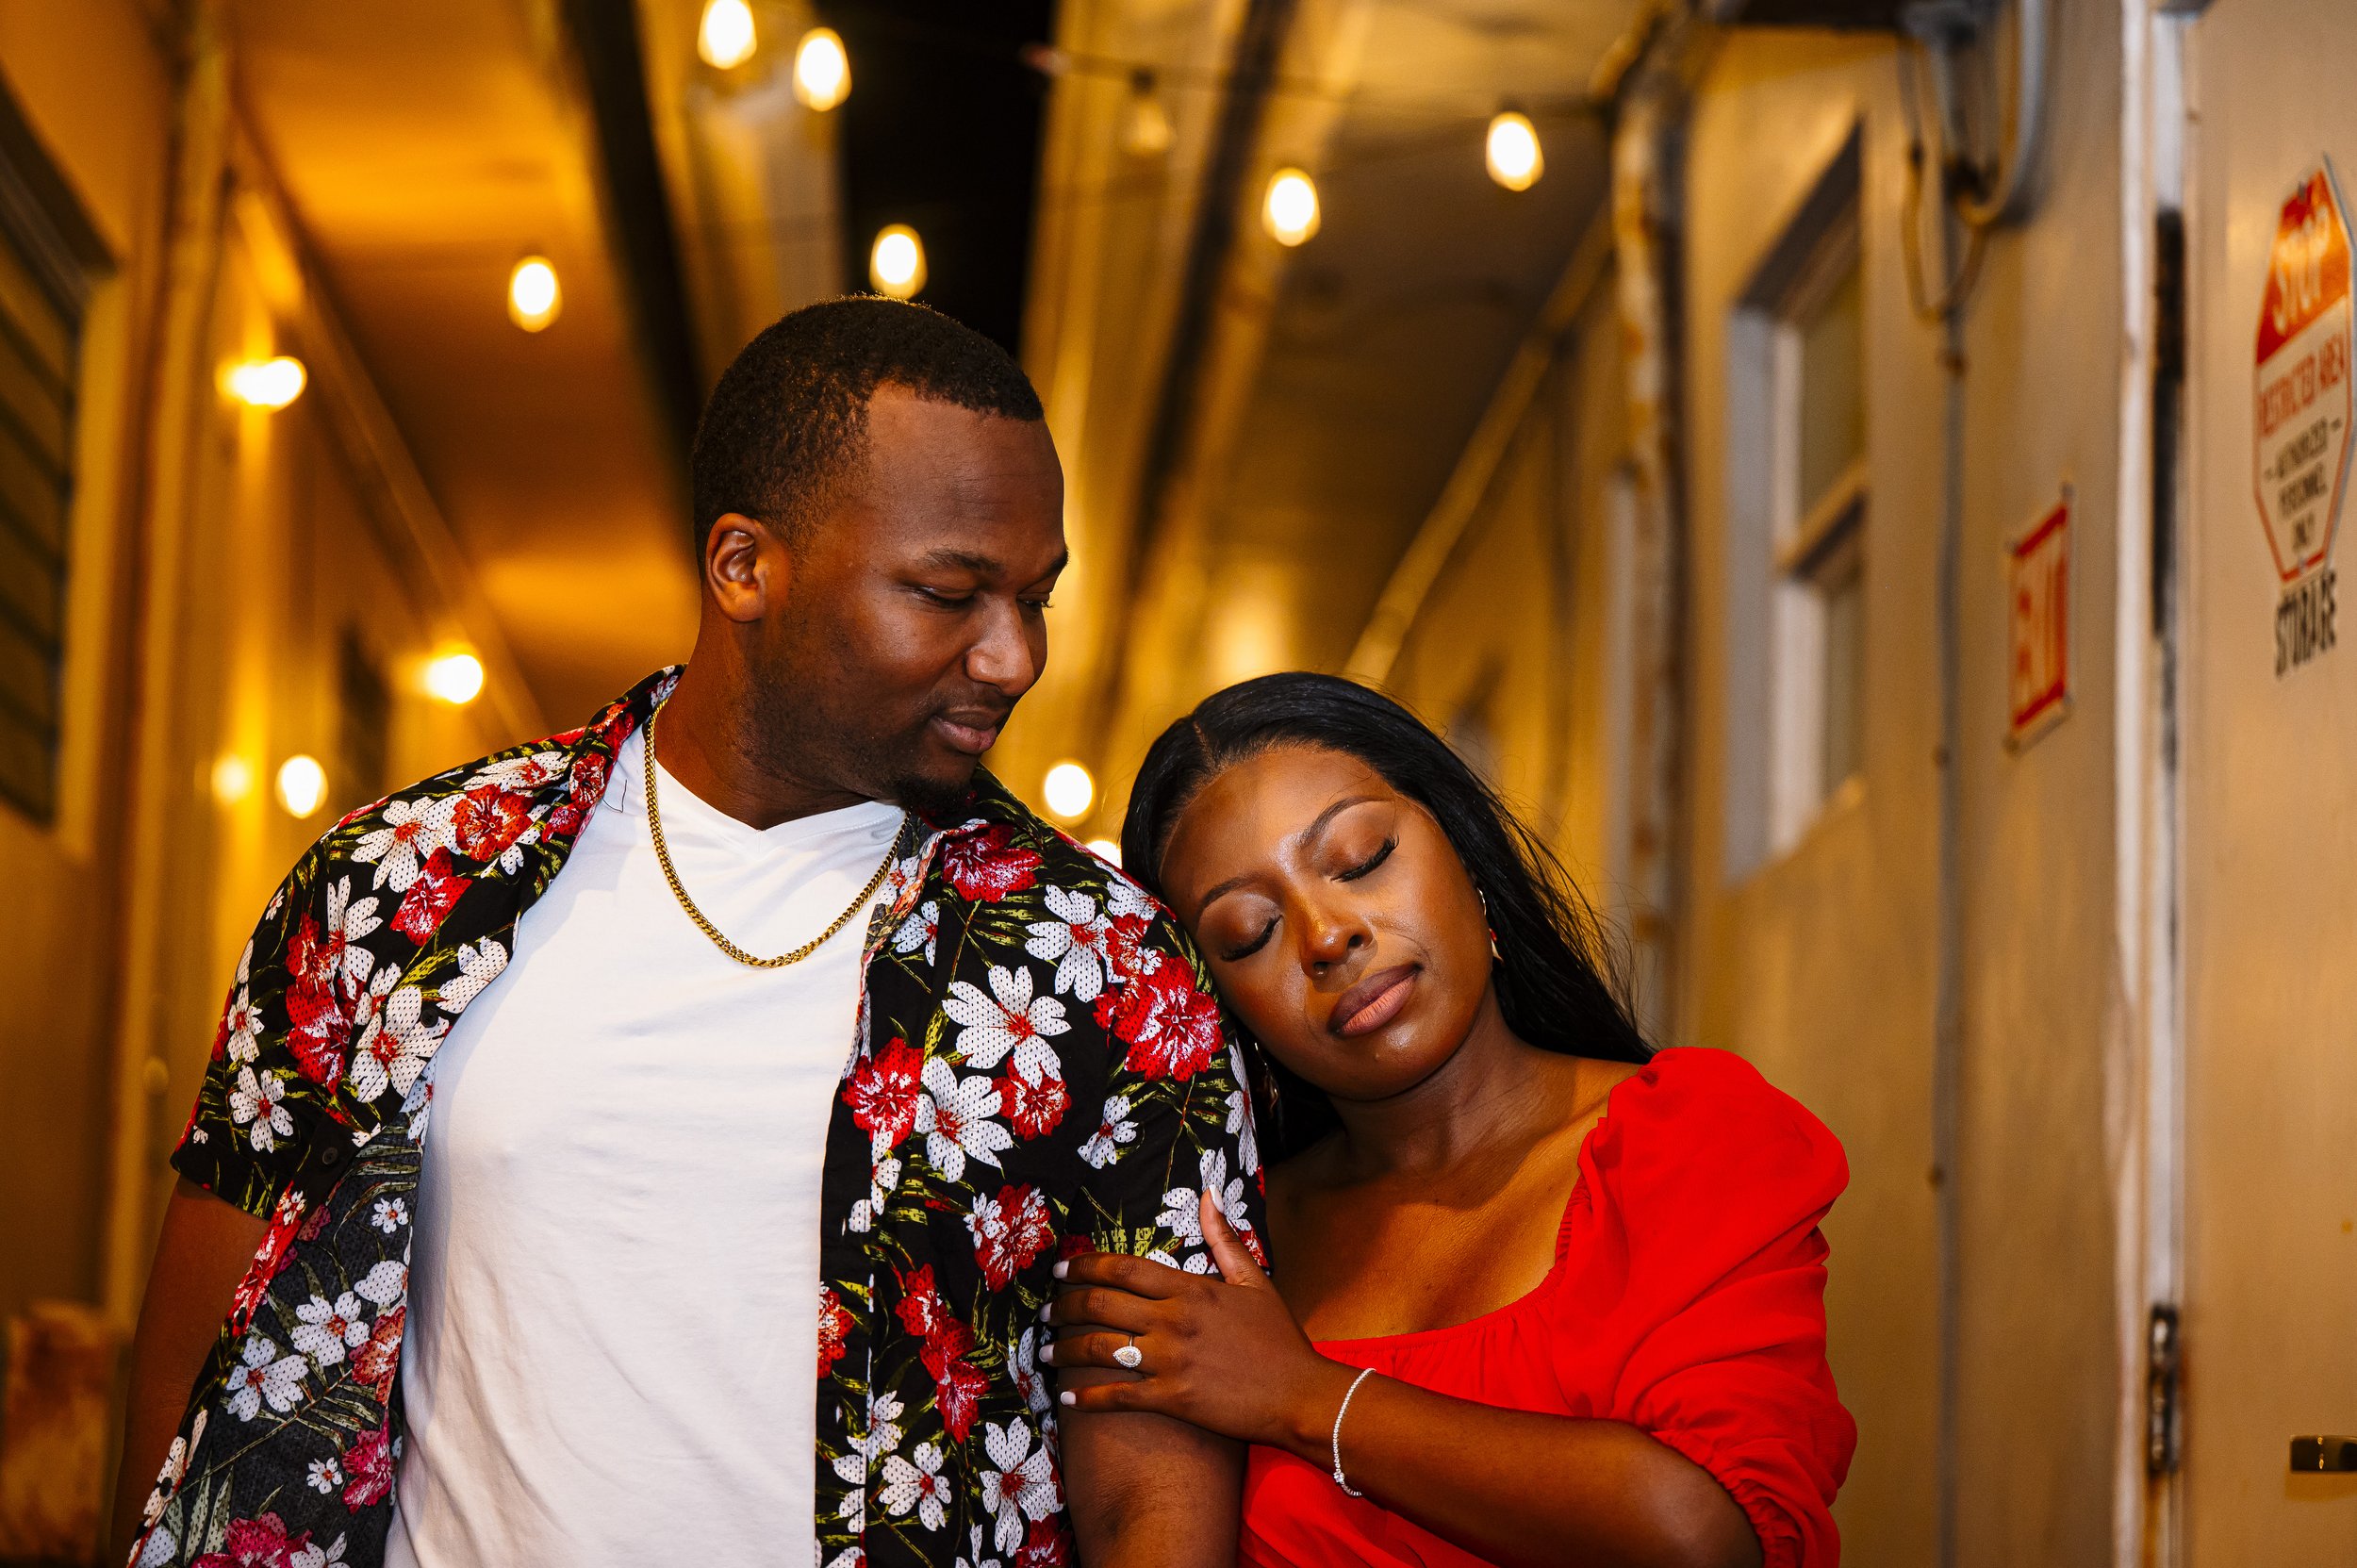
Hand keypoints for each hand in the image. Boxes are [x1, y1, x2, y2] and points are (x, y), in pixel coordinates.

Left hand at [1045, 1191, 1354, 1452]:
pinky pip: (1117, 1397)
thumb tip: (1207, 1194)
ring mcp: (1170, 1362)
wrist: (1301, 1395)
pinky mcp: (1172, 1400)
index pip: (1123, 1268)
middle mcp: (1173, 1321)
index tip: (1062, 1270)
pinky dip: (1087, 1397)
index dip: (1085, 1266)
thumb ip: (1224, 1239)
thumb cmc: (1279, 1339)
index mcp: (1190, 1289)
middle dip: (1064, 1306)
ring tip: (1047, 1353)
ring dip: (1065, 1350)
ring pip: (1100, 1349)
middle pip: (1100, 1305)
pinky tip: (1068, 1397)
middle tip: (1045, 1311)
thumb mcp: (1255, 1281)